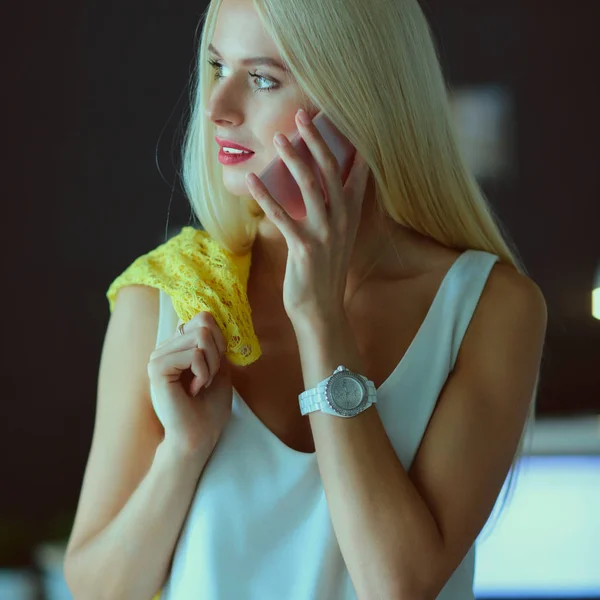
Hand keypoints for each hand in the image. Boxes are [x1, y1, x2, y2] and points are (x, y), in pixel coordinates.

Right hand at [147, 312, 232, 457]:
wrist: (198, 438)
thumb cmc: (209, 408)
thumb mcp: (219, 368)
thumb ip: (214, 343)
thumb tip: (210, 318)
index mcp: (177, 346)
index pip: (203, 317)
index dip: (219, 339)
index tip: (216, 366)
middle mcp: (165, 347)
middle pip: (204, 324)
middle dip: (216, 353)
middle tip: (207, 378)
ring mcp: (158, 356)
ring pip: (201, 336)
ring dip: (210, 365)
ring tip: (199, 385)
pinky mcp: (157, 368)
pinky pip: (194, 354)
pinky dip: (203, 373)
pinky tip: (193, 390)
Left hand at [245, 109, 370, 325]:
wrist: (322, 308)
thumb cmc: (323, 270)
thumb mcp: (335, 236)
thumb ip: (332, 208)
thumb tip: (315, 180)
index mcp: (351, 214)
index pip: (357, 171)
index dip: (348, 142)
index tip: (335, 117)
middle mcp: (343, 220)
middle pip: (332, 170)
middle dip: (316, 139)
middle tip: (301, 115)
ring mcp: (326, 234)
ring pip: (311, 187)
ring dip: (293, 160)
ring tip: (278, 139)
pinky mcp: (304, 248)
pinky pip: (282, 216)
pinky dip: (265, 196)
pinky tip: (251, 181)